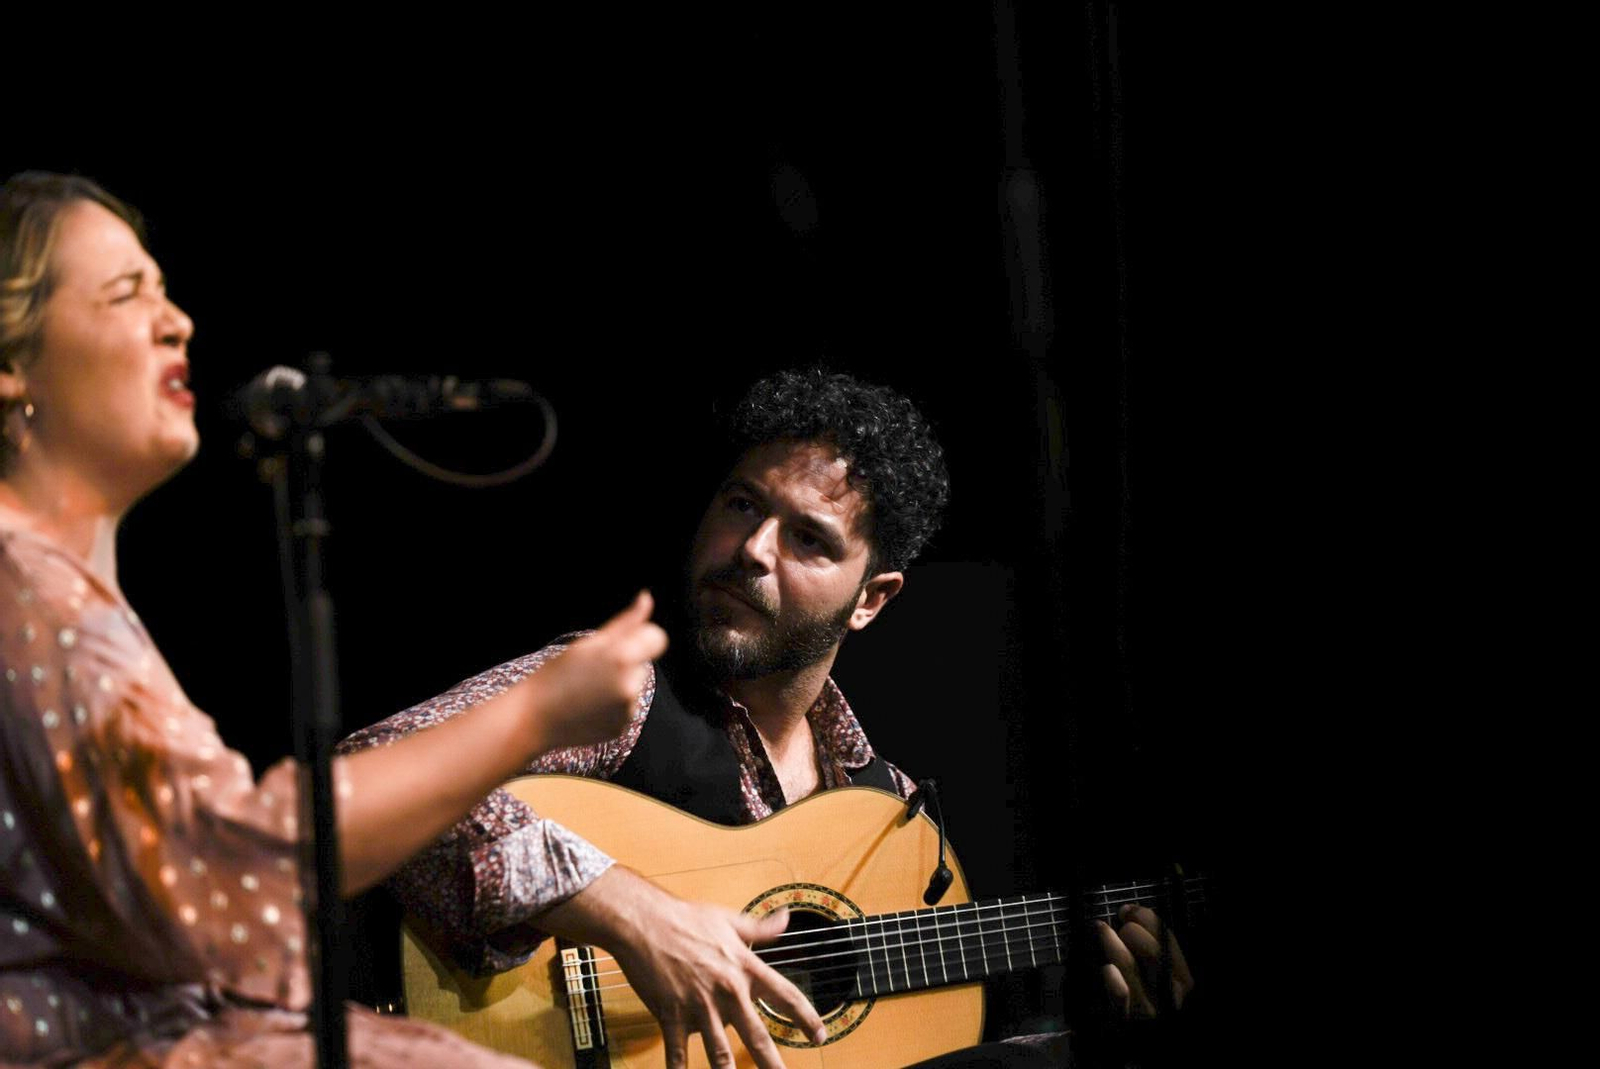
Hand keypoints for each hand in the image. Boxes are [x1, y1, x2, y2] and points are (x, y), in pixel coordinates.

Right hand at [532, 591, 667, 749]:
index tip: (623, 643)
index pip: (657, 638)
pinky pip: (626, 708)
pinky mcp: (622, 728)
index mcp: (622, 657)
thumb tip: (646, 598)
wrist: (533, 717)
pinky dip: (612, 707)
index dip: (642, 638)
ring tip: (586, 690)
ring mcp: (628, 710)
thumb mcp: (588, 644)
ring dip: (619, 685)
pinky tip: (588, 707)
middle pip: (643, 663)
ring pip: (634, 686)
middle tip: (592, 670)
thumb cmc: (556, 674)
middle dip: (625, 663)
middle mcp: (630, 685)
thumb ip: (625, 622)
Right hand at [614, 898, 824, 1068]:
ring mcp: (698, 1005)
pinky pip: (677, 1053)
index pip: (785, 995)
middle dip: (773, 1063)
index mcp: (743, 967)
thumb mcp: (729, 919)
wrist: (644, 921)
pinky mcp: (671, 1014)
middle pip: (757, 1035)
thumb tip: (786, 918)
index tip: (819, 1035)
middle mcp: (726, 990)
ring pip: (719, 1052)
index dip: (806, 1018)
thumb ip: (761, 927)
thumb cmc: (685, 917)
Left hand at [1097, 903, 1193, 1018]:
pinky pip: (1121, 997)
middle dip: (1133, 931)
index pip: (1168, 940)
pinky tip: (1107, 969)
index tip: (1129, 910)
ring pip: (1130, 967)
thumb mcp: (1154, 976)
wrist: (1122, 1042)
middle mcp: (1170, 995)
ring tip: (1103, 931)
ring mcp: (1148, 1009)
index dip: (1147, 919)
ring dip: (1113, 943)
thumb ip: (1150, 947)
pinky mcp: (1124, 1021)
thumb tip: (1129, 913)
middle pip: (1153, 952)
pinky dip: (1114, 981)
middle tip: (1117, 927)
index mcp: (1182, 981)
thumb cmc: (1139, 1001)